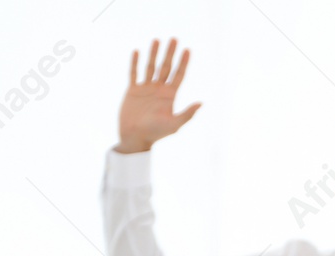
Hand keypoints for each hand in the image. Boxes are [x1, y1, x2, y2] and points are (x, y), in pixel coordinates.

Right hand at [116, 37, 200, 153]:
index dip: (183, 62)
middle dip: (170, 53)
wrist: (135, 138)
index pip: (178, 74)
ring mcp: (146, 89)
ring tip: (157, 40)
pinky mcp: (133, 90)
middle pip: (166, 67)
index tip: (188, 49)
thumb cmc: (155, 133)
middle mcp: (159, 89)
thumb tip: (202, 103)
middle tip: (174, 39)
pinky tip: (136, 51)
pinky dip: (135, 63)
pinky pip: (134, 73)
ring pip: (150, 66)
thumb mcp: (174, 124)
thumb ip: (187, 113)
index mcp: (170, 95)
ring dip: (154, 53)